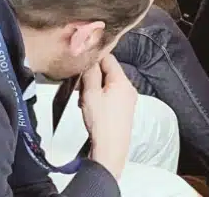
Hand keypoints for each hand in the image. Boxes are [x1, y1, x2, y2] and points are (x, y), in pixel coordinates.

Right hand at [80, 54, 137, 181]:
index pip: (108, 58)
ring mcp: (127, 100)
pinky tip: (89, 107)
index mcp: (123, 82)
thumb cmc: (102, 123)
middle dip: (92, 76)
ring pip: (107, 84)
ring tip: (83, 100)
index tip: (80, 64)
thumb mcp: (90, 93)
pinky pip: (110, 96)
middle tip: (79, 86)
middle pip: (108, 72)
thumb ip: (90, 72)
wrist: (110, 150)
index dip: (93, 59)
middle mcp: (128, 89)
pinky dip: (99, 97)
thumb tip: (90, 58)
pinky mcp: (123, 110)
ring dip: (94, 88)